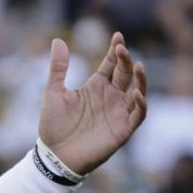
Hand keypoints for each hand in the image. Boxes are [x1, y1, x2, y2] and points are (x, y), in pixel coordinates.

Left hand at [39, 31, 147, 175]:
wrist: (54, 156)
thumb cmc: (53, 126)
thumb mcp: (53, 93)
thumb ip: (58, 68)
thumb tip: (57, 41)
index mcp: (95, 87)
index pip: (111, 64)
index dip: (116, 51)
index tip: (118, 36)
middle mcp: (110, 97)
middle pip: (124, 74)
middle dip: (125, 61)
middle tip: (122, 49)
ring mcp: (118, 112)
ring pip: (136, 91)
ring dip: (140, 80)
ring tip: (138, 66)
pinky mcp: (122, 129)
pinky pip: (138, 115)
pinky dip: (140, 104)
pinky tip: (137, 93)